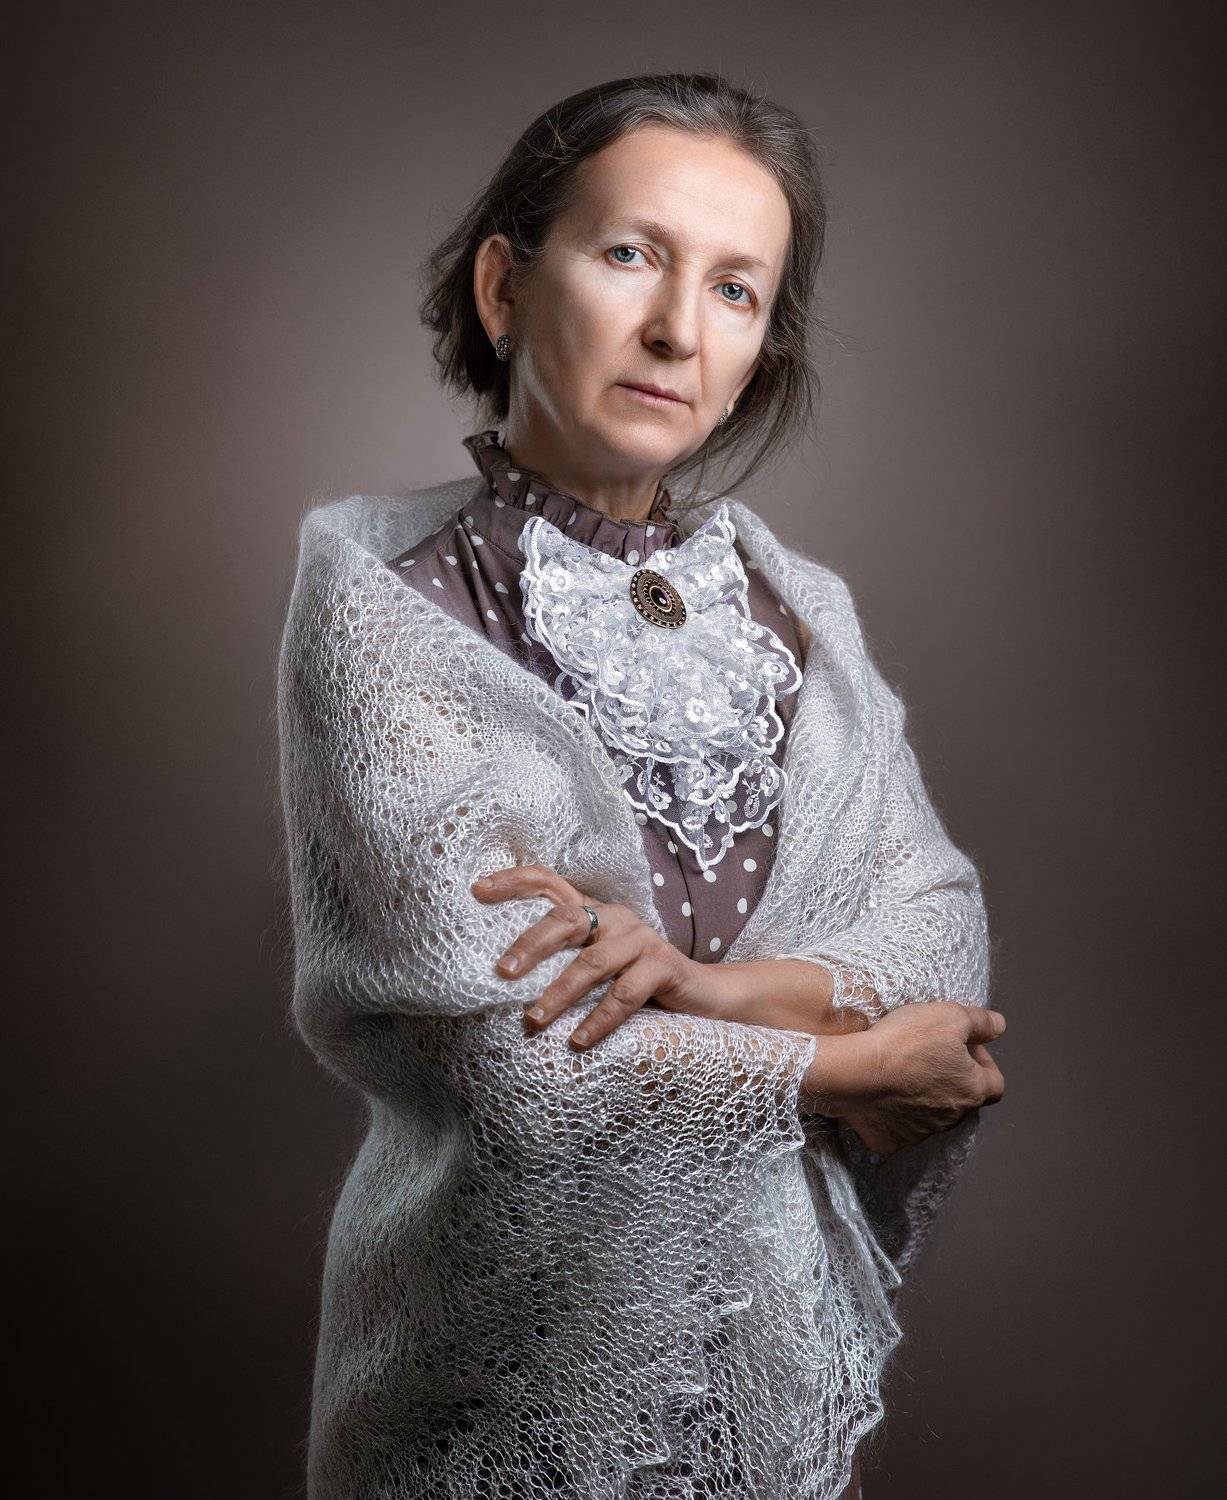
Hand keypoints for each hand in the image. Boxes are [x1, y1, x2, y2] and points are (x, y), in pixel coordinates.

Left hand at [471, 863, 721, 1048]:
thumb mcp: (596, 967)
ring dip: (560, 993)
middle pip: (567, 918)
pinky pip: (625, 994)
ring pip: (593, 963)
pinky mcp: (664, 966)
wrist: (701, 996)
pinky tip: (577, 1041)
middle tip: (503, 972)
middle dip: (531, 944)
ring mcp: (642, 939)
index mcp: (593, 911)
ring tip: (533, 1020)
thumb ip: (561, 963)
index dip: (514, 881)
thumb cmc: (635, 983)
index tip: (478, 890)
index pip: (549, 882)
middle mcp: (615, 917)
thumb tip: (500, 983)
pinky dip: (599, 1019)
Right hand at [802, 1001, 1006, 1155]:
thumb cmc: (907, 1041)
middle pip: (961, 1100)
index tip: (964, 1045)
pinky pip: (898, 1128)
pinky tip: (882, 1096)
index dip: (984, 1062)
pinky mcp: (890, 1141)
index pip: (995, 1083)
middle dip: (952, 1078)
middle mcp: (951, 1119)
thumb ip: (981, 1021)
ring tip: (903, 1072)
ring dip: (925, 1096)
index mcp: (972, 1091)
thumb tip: (1000, 1026)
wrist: (854, 1072)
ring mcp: (919, 1134)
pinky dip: (895, 1114)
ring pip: (931, 1116)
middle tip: (931, 1055)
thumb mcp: (950, 1016)